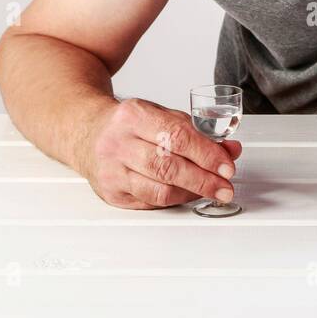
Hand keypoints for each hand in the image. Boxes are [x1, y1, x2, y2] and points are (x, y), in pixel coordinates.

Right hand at [80, 97, 241, 209]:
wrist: (86, 133)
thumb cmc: (128, 124)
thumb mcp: (160, 115)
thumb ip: (196, 131)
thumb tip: (230, 149)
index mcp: (133, 116)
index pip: (176, 136)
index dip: (206, 153)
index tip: (227, 165)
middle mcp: (119, 144)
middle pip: (168, 167)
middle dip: (203, 179)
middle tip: (225, 186)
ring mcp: (112, 171)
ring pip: (159, 190)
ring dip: (191, 193)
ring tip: (212, 191)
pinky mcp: (111, 193)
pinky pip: (150, 202)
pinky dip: (174, 199)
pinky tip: (188, 193)